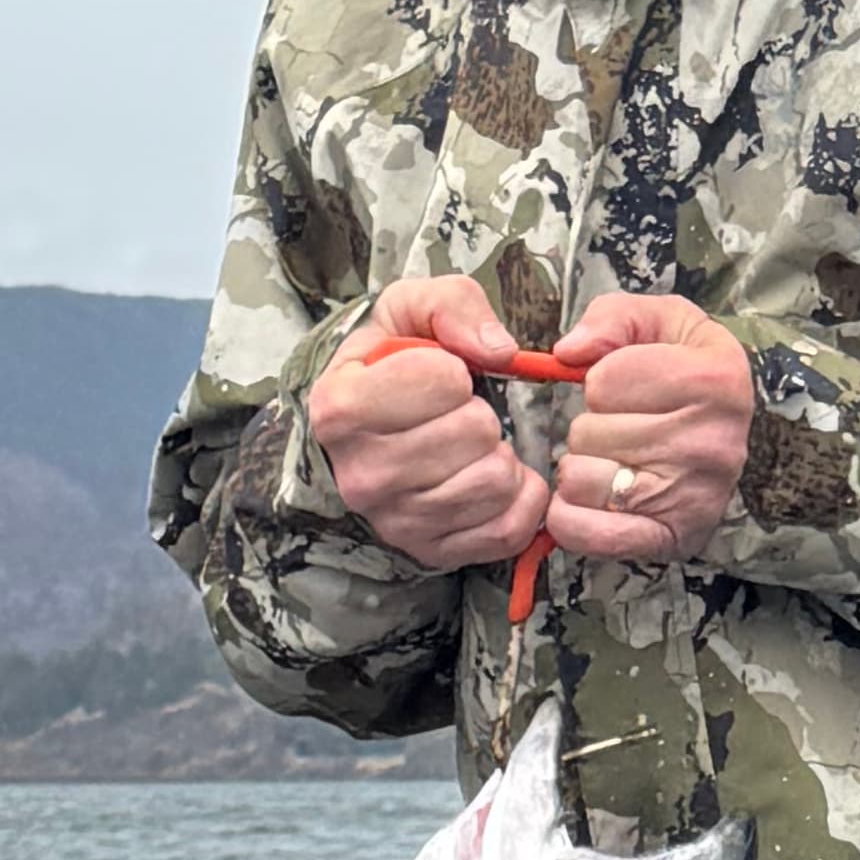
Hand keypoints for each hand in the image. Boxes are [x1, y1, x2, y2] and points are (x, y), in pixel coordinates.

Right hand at [307, 276, 542, 570]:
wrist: (361, 436)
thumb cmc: (388, 367)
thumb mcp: (407, 310)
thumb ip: (453, 306)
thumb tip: (501, 351)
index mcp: (340, 409)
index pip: (442, 380)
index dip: (453, 369)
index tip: (435, 376)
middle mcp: (362, 476)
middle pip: (476, 432)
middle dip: (480, 412)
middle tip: (459, 415)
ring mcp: (396, 523)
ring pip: (496, 481)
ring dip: (500, 455)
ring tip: (472, 447)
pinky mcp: (433, 553)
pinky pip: (508, 528)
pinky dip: (519, 498)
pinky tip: (494, 477)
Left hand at [540, 290, 752, 565]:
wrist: (732, 436)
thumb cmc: (688, 371)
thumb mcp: (662, 322)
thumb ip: (611, 317)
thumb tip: (567, 351)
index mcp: (715, 380)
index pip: (603, 381)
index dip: (601, 379)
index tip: (631, 387)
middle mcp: (711, 443)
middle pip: (588, 432)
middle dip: (592, 426)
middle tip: (626, 429)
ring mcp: (693, 497)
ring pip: (580, 479)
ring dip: (584, 469)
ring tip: (616, 462)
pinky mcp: (674, 539)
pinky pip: (590, 534)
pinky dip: (573, 519)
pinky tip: (592, 501)